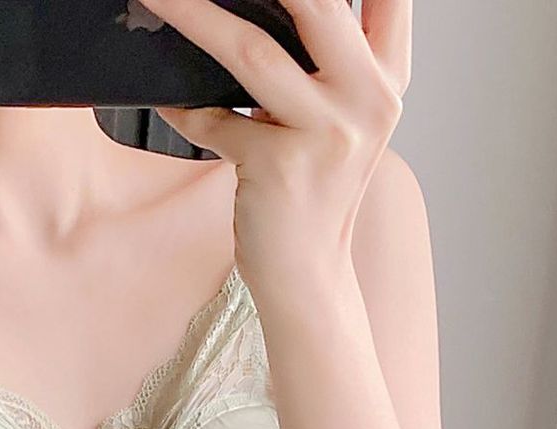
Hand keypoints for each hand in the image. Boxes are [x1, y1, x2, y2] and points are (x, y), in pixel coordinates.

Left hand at [142, 0, 411, 307]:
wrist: (307, 273)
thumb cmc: (314, 191)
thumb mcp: (336, 116)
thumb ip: (322, 61)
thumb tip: (258, 10)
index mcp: (387, 76)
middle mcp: (368, 98)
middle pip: (317, 3)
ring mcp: (326, 133)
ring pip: (253, 50)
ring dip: (194, 15)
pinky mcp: (279, 166)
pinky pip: (216, 120)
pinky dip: (186, 108)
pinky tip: (169, 99)